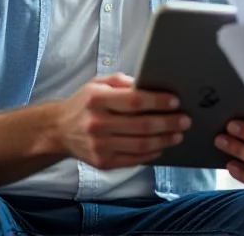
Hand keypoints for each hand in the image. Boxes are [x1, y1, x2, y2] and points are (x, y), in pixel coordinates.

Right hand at [52, 73, 191, 169]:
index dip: (157, 102)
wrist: (58, 129)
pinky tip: (161, 146)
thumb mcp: (99, 83)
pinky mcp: (102, 162)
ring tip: (178, 134)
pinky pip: (132, 160)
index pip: (133, 101)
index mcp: (97, 100)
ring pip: (140, 145)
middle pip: (141, 126)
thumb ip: (123, 81)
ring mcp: (99, 146)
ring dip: (164, 140)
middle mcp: (97, 124)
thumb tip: (149, 84)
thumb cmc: (85, 102)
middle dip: (168, 123)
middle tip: (185, 120)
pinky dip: (151, 154)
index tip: (175, 101)